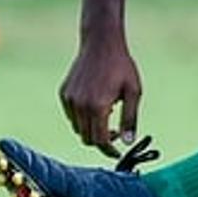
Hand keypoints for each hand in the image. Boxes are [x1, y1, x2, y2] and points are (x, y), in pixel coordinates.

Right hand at [58, 36, 143, 155]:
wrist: (101, 43)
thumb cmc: (121, 66)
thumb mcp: (133, 92)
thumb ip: (131, 119)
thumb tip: (128, 142)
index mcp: (98, 107)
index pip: (101, 141)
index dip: (110, 150)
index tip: (117, 153)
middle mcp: (80, 105)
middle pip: (87, 138)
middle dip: (102, 141)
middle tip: (116, 131)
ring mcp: (70, 99)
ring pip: (78, 128)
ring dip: (91, 128)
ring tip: (106, 112)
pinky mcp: (64, 93)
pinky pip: (72, 115)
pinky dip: (82, 117)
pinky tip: (95, 102)